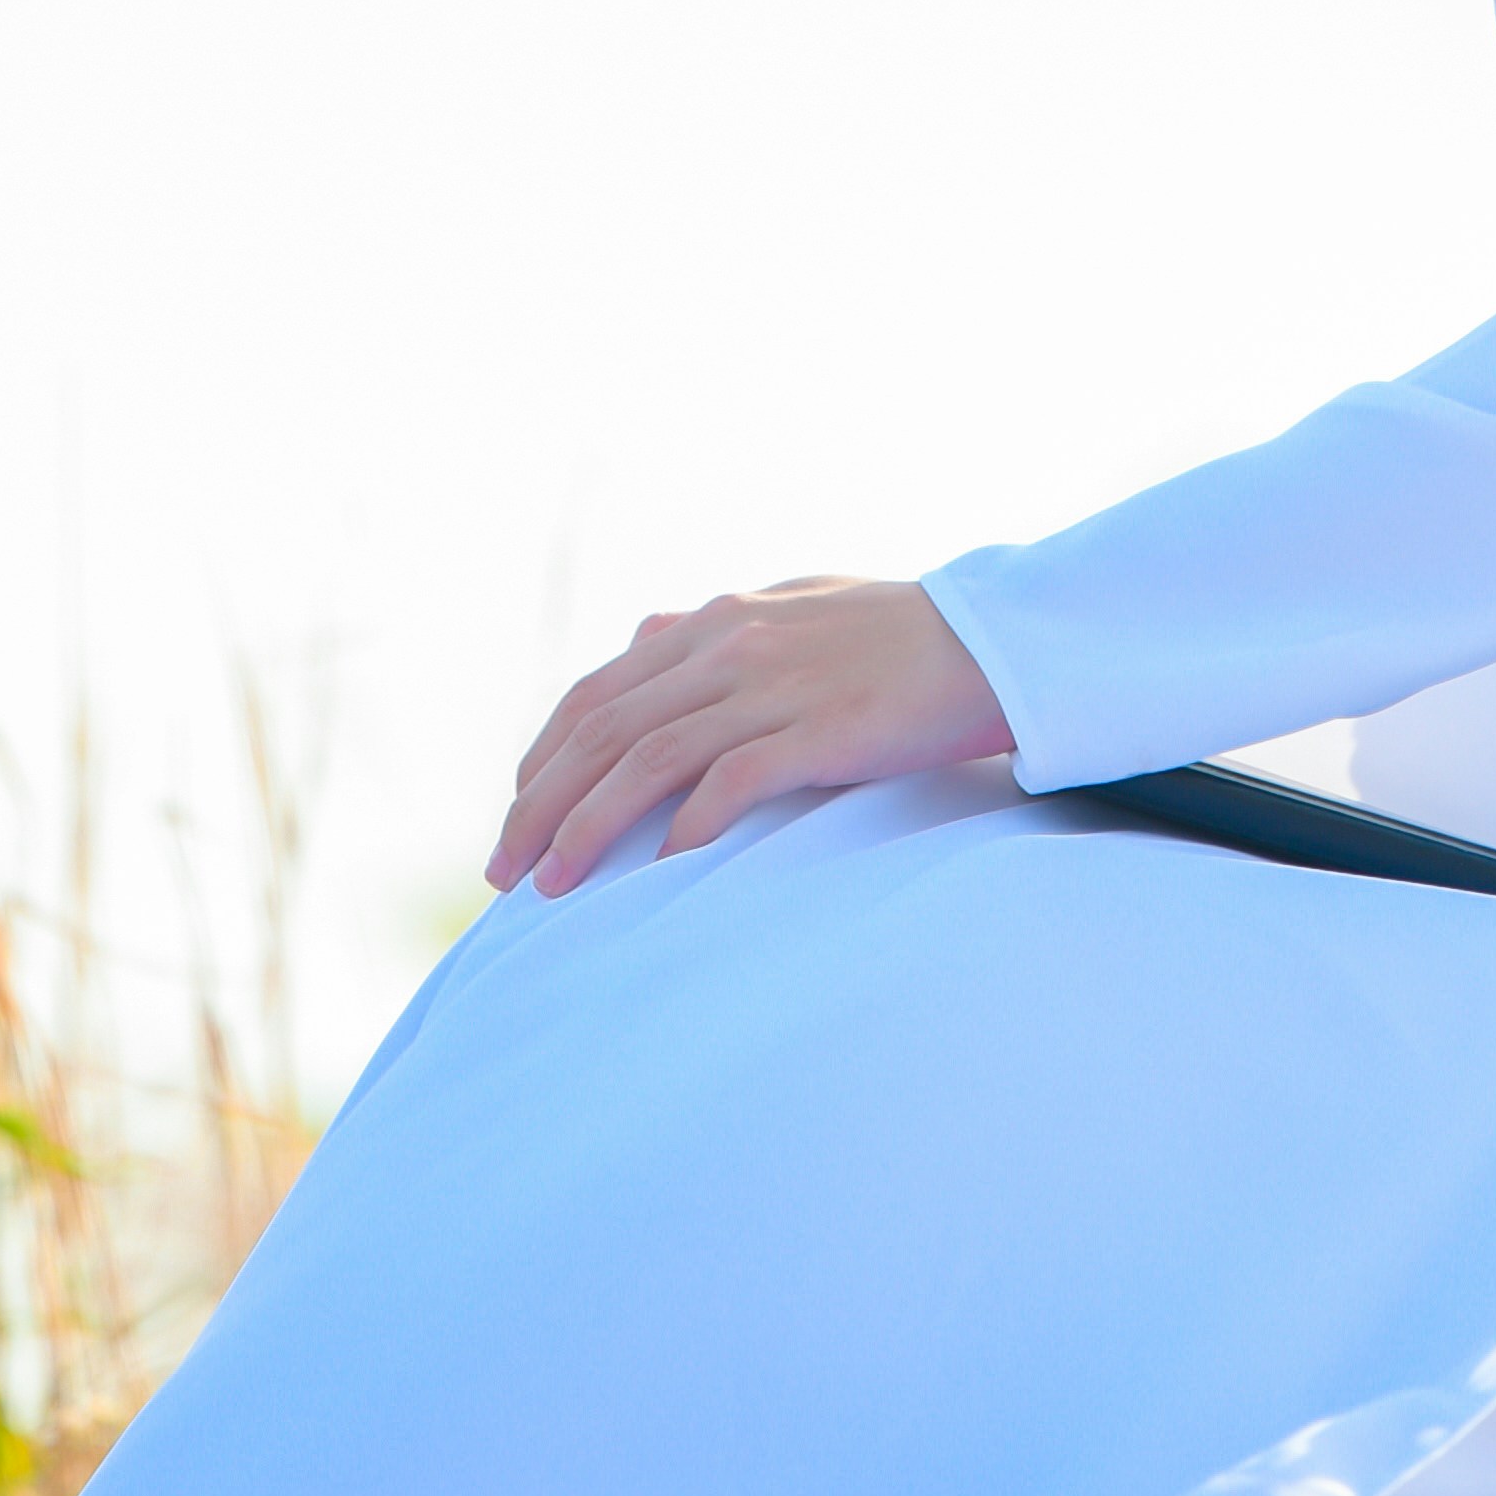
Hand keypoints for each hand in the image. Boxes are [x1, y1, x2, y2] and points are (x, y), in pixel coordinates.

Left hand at [489, 576, 1013, 898]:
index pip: (597, 692)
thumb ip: (719, 626)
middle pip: (603, 729)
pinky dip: (682, 829)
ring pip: (647, 758)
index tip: (519, 817)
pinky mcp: (819, 728)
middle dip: (541, 806)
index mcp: (717, 620)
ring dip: (589, 827)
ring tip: (551, 888)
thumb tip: (650, 636)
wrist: (991, 642)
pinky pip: (729, 781)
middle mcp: (731, 643)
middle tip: (505, 875)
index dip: (544, 758)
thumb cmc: (895, 635)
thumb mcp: (795, 606)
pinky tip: (655, 874)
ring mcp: (773, 684)